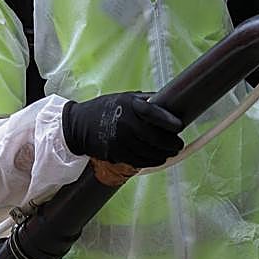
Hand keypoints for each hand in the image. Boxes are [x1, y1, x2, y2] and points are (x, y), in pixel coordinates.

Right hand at [62, 92, 182, 168]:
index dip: (169, 121)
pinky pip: (138, 161)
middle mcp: (125, 123)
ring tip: (170, 153)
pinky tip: (158, 159)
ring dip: (163, 154)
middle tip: (178, 145)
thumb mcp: (126, 97)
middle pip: (154, 137)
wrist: (79, 125)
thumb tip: (172, 100)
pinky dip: (151, 162)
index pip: (154, 114)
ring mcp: (119, 140)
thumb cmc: (108, 108)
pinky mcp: (115, 153)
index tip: (180, 127)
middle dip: (171, 143)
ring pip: (148, 152)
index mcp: (130, 105)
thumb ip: (148, 100)